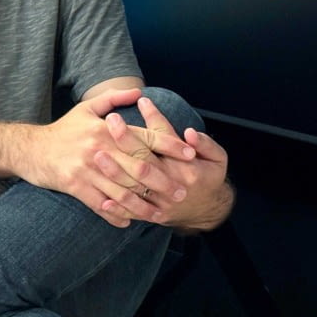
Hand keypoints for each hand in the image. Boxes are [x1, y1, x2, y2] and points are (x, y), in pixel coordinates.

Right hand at [23, 89, 193, 226]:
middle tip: (181, 192)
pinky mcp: (74, 185)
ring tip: (159, 214)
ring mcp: (86, 169)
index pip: (144, 137)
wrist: (29, 148)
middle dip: (163, 181)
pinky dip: (115, 215)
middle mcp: (98, 149)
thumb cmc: (62, 130)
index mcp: (105, 130)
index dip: (170, 146)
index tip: (190, 155)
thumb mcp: (86, 109)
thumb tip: (139, 91)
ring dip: (143, 205)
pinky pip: (100, 204)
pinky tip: (128, 222)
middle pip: (138, 167)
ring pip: (122, 191)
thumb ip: (113, 99)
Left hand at [97, 102, 232, 229]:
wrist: (208, 210)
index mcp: (188, 168)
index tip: (141, 101)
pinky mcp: (152, 215)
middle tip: (110, 121)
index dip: (154, 119)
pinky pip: (131, 212)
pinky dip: (117, 207)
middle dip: (126, 141)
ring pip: (134, 187)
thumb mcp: (218, 159)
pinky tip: (101, 198)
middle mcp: (172, 185)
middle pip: (144, 161)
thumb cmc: (209, 177)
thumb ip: (206, 144)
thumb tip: (189, 132)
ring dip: (115, 171)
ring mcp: (161, 202)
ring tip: (97, 154)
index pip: (166, 139)